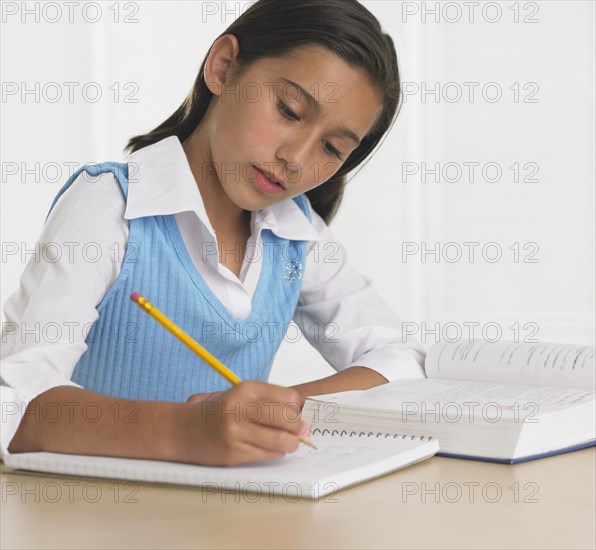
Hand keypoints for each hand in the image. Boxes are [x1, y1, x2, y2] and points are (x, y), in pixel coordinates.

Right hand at [172, 381, 309, 466]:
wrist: (182, 430)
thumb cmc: (219, 411)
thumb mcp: (241, 396)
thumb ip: (269, 402)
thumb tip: (303, 417)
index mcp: (245, 389)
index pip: (288, 397)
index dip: (297, 408)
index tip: (297, 413)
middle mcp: (240, 408)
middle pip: (288, 419)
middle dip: (300, 427)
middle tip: (302, 431)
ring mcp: (236, 432)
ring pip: (282, 441)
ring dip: (291, 444)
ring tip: (289, 442)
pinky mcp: (234, 453)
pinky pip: (268, 455)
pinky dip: (276, 453)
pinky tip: (270, 448)